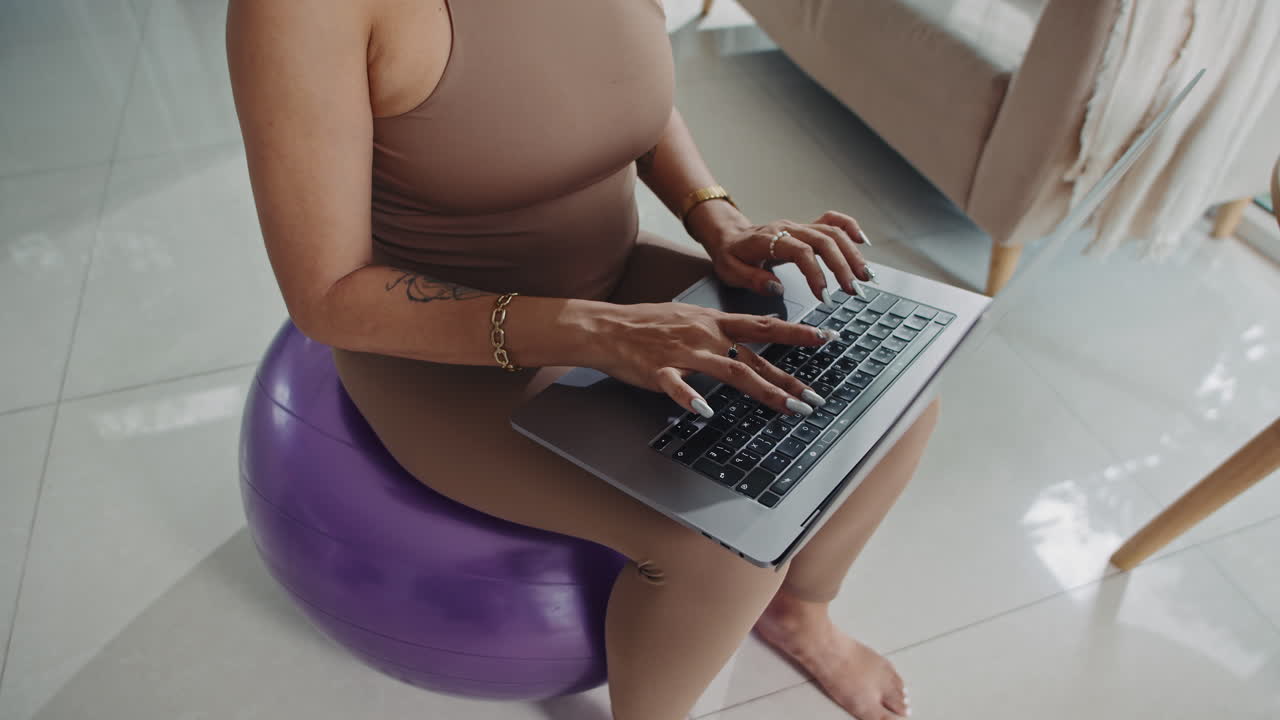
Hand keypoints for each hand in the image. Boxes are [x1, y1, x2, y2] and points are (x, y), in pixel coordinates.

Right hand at [585, 302, 839, 417]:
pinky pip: (678, 386)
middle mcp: (705, 336)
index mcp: (713, 323)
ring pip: (731, 371)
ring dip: (763, 391)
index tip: (825, 338)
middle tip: (815, 397)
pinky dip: (692, 399)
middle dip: (789, 378)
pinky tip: (706, 412)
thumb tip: (744, 342)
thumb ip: (718, 331)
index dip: (796, 333)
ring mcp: (684, 354)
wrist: (607, 326)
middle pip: (756, 356)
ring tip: (787, 408)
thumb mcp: (688, 318)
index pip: (763, 326)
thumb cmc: (646, 324)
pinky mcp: (659, 371)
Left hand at [699, 210, 874, 304]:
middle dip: (843, 266)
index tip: (825, 295)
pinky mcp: (806, 228)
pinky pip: (832, 221)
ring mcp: (799, 226)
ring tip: (865, 276)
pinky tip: (862, 242)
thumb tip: (777, 287)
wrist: (728, 234)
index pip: (800, 251)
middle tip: (854, 290)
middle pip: (824, 240)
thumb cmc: (730, 254)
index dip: (815, 272)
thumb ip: (752, 279)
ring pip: (833, 232)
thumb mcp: (730, 271)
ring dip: (852, 253)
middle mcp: (788, 228)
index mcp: (768, 239)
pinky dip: (849, 228)